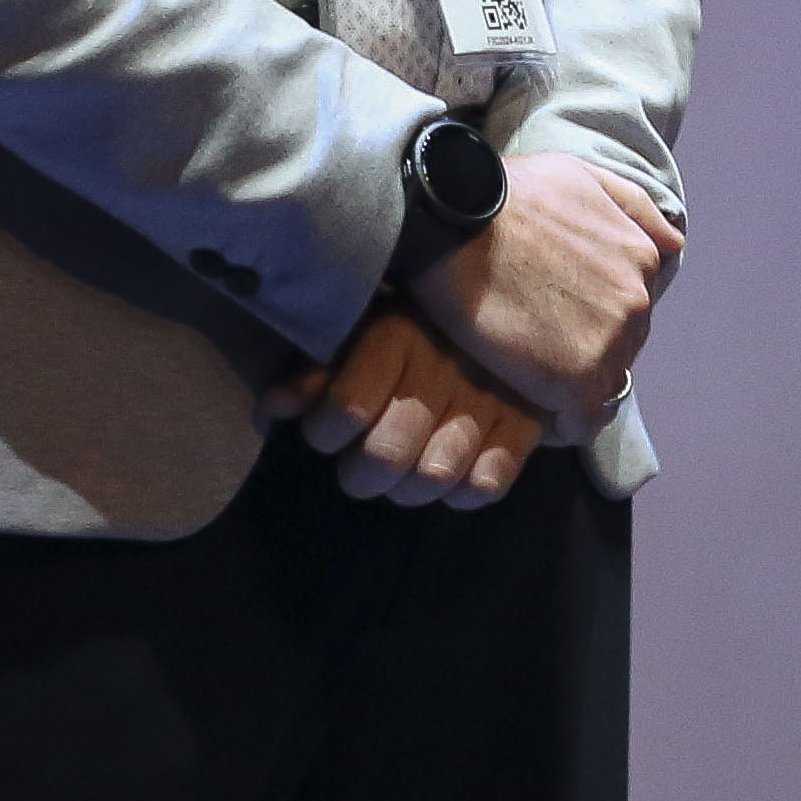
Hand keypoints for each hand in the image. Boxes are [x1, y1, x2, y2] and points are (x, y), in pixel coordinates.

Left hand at [260, 302, 546, 506]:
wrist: (507, 309)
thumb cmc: (413, 334)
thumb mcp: (360, 335)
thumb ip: (315, 369)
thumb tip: (272, 406)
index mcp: (400, 331)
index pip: (346, 409)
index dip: (325, 434)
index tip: (326, 434)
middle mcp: (446, 364)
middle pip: (387, 455)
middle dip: (363, 475)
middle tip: (363, 471)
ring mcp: (491, 395)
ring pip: (434, 476)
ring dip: (411, 488)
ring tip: (406, 474)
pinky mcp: (527, 423)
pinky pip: (487, 484)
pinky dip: (465, 491)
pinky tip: (456, 473)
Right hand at [406, 151, 680, 440]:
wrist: (456, 218)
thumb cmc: (509, 193)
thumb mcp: (581, 176)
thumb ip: (632, 206)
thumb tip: (672, 242)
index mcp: (641, 257)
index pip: (629, 305)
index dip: (592, 315)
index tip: (558, 318)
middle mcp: (637, 301)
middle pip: (620, 344)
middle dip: (586, 346)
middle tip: (536, 344)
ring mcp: (610, 343)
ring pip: (602, 381)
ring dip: (572, 381)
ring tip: (528, 372)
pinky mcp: (575, 380)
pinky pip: (582, 420)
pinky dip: (564, 420)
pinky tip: (536, 408)